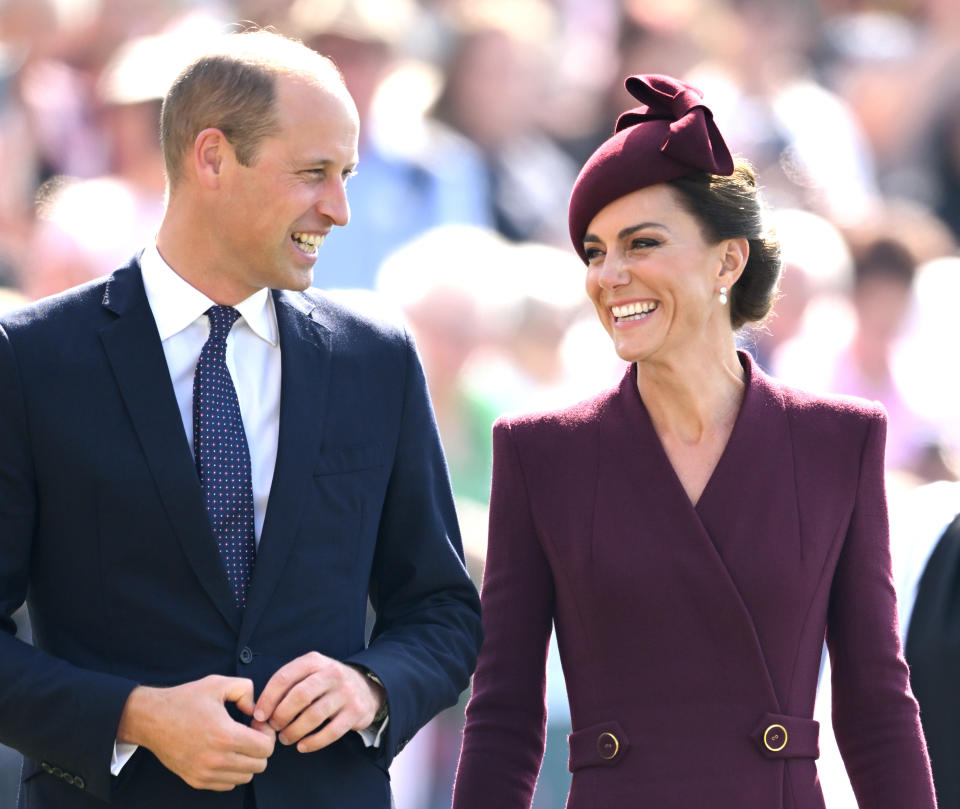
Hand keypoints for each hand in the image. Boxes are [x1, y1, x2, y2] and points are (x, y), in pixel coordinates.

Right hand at [117, 675, 275, 790]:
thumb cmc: (184, 700)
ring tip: (237, 742)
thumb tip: (255, 709)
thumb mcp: (218, 683)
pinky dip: (232, 771)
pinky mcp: (197, 780)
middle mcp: (217, 760)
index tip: (256, 724)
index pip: (266, 748)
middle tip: (250, 732)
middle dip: (260, 747)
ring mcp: (205, 774)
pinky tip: (225, 753)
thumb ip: (245, 689)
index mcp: (225, 736)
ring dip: (247, 760)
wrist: (151, 719)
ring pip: (245, 777)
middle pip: (260, 765)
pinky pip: (228, 784)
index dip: (267, 734)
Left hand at [253, 652, 384, 752]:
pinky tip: (302, 746)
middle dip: (281, 715)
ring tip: (286, 738)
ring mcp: (346, 692)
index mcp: (314, 661)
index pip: (285, 677)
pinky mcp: (355, 711)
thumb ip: (287, 686)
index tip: (259, 716)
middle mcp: (332, 673)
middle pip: (299, 696)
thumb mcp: (309, 673)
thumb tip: (260, 712)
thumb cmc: (326, 684)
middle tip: (274, 727)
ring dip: (294, 731)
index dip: (268, 698)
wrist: (365, 687)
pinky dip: (313, 742)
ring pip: (314, 715)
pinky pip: (331, 732)